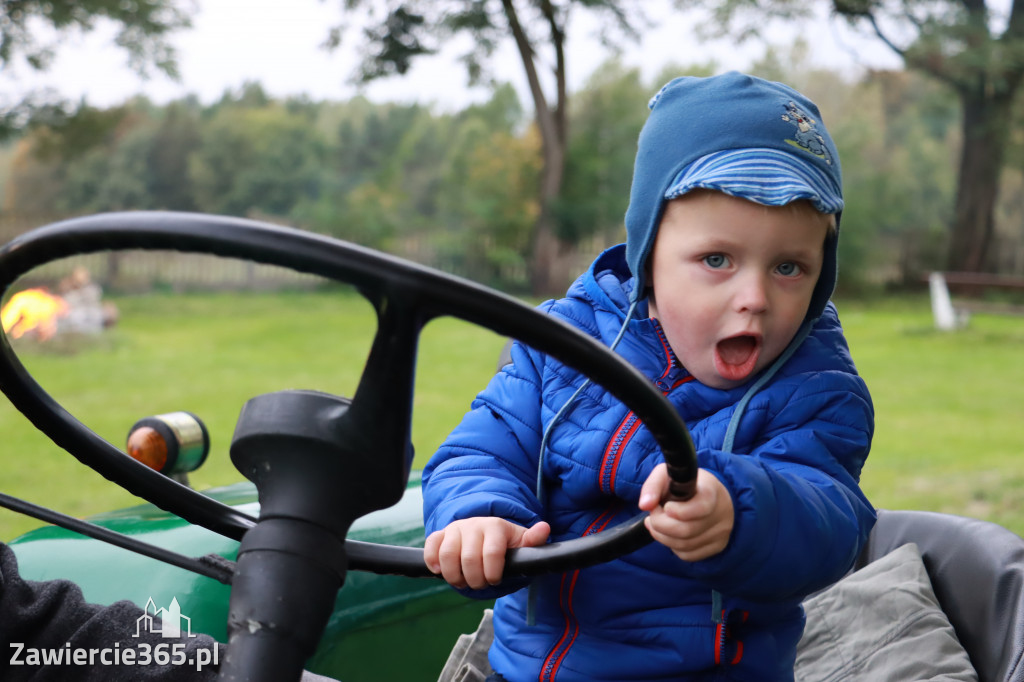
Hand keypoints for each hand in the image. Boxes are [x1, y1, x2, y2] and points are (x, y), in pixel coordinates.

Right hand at [424, 517, 550, 589]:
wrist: (485, 532)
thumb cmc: (504, 542)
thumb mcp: (521, 542)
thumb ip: (532, 540)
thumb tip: (544, 528)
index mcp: (495, 527)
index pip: (492, 552)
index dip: (492, 572)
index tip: (494, 580)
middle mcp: (473, 525)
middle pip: (469, 558)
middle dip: (474, 579)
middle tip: (479, 584)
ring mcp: (455, 529)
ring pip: (447, 554)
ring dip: (454, 575)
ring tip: (462, 582)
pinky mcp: (440, 534)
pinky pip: (431, 546)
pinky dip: (433, 562)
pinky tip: (440, 572)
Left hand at [638, 464, 733, 561]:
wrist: (710, 494)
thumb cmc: (685, 485)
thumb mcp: (667, 475)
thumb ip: (653, 486)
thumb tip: (645, 505)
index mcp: (711, 491)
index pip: (701, 507)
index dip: (678, 511)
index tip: (666, 507)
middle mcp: (721, 513)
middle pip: (686, 530)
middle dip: (661, 525)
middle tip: (653, 515)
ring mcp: (721, 532)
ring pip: (685, 545)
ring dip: (662, 537)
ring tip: (657, 523)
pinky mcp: (717, 546)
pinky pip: (688, 555)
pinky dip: (673, 546)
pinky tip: (670, 534)